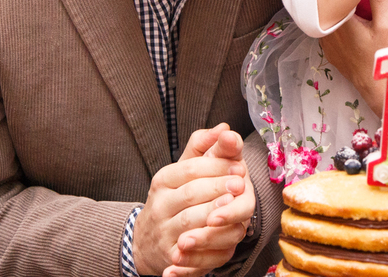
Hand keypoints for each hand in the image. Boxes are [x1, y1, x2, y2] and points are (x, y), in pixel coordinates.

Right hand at [132, 123, 252, 276]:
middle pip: (190, 194)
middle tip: (240, 183)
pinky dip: (209, 247)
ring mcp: (164, 233)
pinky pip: (192, 252)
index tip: (239, 166)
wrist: (147, 240)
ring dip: (212, 214)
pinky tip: (225, 235)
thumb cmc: (175, 198)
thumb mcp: (184, 170)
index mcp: (163, 180)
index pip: (189, 169)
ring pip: (189, 223)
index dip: (215, 166)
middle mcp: (160, 206)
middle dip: (217, 188)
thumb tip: (224, 128)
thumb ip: (204, 148)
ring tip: (232, 204)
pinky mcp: (171, 257)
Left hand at [320, 0, 387, 103]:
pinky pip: (329, 30)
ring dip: (337, 8)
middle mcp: (326, 31)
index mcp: (338, 21)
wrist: (379, 91)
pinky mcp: (329, 52)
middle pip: (330, 5)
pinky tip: (348, 18)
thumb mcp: (385, 24)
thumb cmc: (384, 58)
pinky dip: (336, 22)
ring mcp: (326, 43)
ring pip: (328, 18)